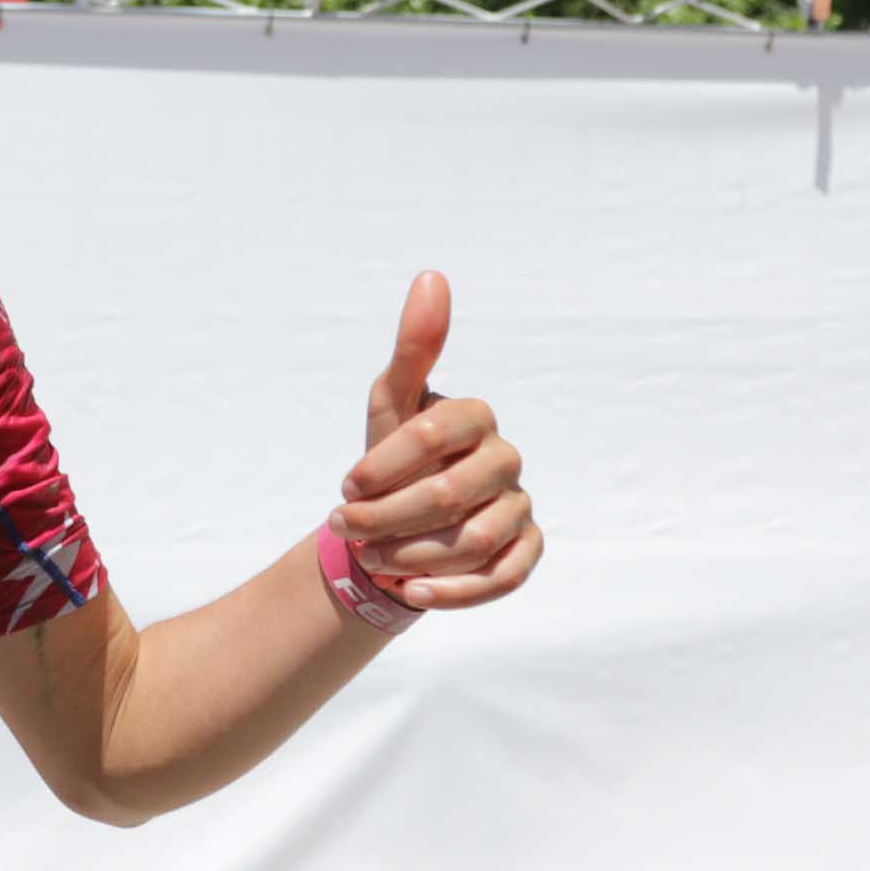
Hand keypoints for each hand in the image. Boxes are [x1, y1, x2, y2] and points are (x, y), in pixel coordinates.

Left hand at [332, 271, 540, 611]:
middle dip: (387, 517)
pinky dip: (454, 593)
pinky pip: (502, 578)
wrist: (398, 525)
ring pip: (474, 541)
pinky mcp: (525, 552)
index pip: (434, 433)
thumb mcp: (390, 404)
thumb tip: (432, 275)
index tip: (343, 487)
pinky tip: (411, 595)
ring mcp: (520, 508)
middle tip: (346, 529)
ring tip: (372, 560)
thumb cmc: (392, 460)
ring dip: (412, 557)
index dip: (381, 465)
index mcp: (477, 418)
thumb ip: (414, 348)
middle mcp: (506, 461)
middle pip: (451, 494)